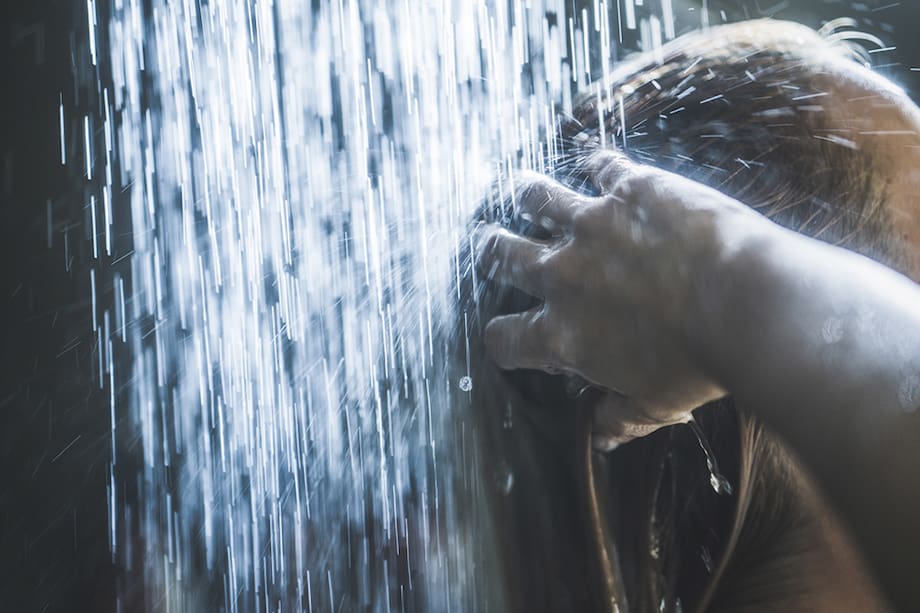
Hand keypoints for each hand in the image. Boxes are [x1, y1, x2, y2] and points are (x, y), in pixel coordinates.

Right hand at [475, 149, 769, 448]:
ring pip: (535, 199)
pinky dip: (595, 163)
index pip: (504, 339)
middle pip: (502, 257)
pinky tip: (596, 162)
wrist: (744, 304)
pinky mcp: (628, 189)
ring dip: (527, 195)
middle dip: (492, 251)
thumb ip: (618, 419)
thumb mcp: (656, 405)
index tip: (513, 336)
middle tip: (492, 245)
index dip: (502, 340)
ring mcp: (591, 225)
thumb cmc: (701, 364)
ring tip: (524, 191)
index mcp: (562, 334)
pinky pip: (599, 164)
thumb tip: (600, 436)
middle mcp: (563, 275)